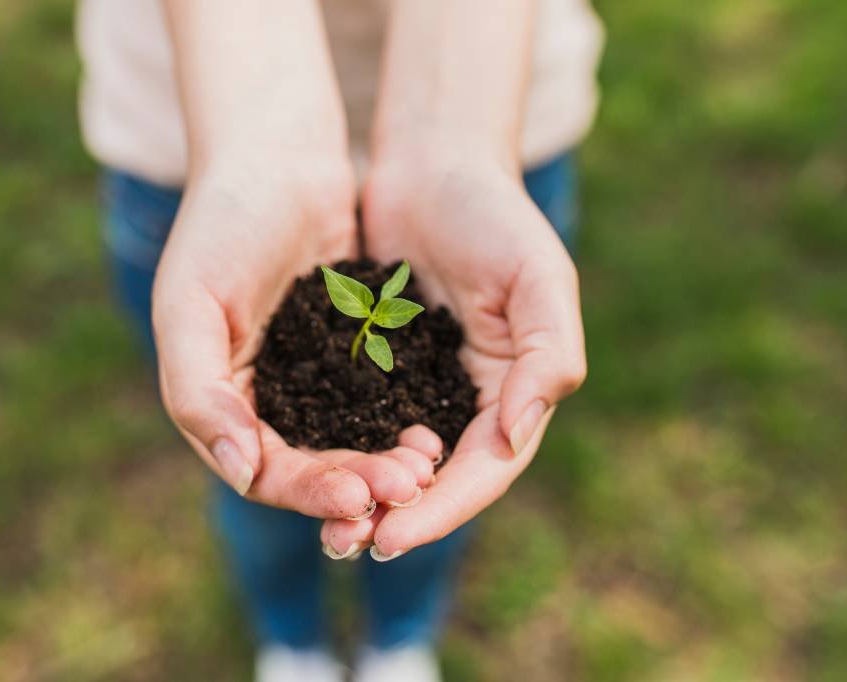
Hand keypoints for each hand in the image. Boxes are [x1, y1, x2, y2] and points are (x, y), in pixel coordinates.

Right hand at [152, 160, 437, 517]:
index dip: (310, 490)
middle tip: (410, 484)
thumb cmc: (221, 223)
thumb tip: (241, 473)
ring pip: (351, 440)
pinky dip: (401, 418)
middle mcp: (263, 399)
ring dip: (385, 459)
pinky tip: (435, 425)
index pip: (263, 471)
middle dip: (360, 481)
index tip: (360, 496)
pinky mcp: (351, 352)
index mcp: (217, 401)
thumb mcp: (190, 305)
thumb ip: (197, 393)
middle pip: (314, 465)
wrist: (276, 154)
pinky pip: (378, 400)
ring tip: (425, 464)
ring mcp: (309, 377)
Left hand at [321, 156, 585, 555]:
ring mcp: (419, 385)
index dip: (444, 508)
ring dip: (359, 493)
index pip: (486, 468)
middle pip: (437, 479)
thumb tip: (516, 437)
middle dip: (395, 515)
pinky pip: (353, 418)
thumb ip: (547, 357)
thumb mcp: (538, 276)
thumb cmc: (493, 214)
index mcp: (514, 389)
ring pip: (390, 458)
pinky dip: (334, 447)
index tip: (393, 536)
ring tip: (321, 524)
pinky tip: (299, 467)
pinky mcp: (375, 366)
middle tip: (345, 543)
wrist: (433, 164)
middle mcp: (468, 398)